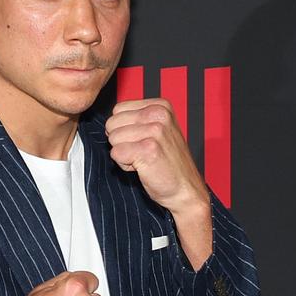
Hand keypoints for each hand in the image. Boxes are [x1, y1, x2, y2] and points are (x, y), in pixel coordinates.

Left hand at [106, 98, 211, 268]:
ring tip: (144, 159)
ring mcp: (155, 131)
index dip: (124, 128)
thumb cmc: (168, 162)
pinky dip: (125, 165)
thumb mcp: (157, 130)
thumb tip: (109, 123)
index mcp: (160, 106)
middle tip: (142, 152)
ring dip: (124, 154)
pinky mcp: (149, 149)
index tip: (143, 140)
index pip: (118, 109)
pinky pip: (116, 154)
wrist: (186, 189)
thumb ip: (136, 120)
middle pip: (112, 123)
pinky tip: (143, 167)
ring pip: (112, 138)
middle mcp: (159, 114)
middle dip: (121, 141)